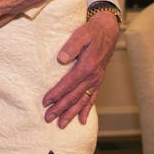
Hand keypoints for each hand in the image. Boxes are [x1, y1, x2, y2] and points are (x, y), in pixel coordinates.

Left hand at [42, 10, 118, 127]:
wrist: (108, 30)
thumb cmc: (92, 31)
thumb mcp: (81, 34)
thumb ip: (71, 46)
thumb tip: (61, 59)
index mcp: (86, 67)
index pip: (68, 84)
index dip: (56, 94)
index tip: (45, 102)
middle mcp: (92, 76)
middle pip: (74, 96)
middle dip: (61, 109)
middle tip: (48, 118)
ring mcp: (96, 80)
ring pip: (82, 101)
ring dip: (71, 113)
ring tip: (62, 124)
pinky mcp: (97, 80)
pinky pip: (92, 98)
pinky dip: (86, 109)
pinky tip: (82, 120)